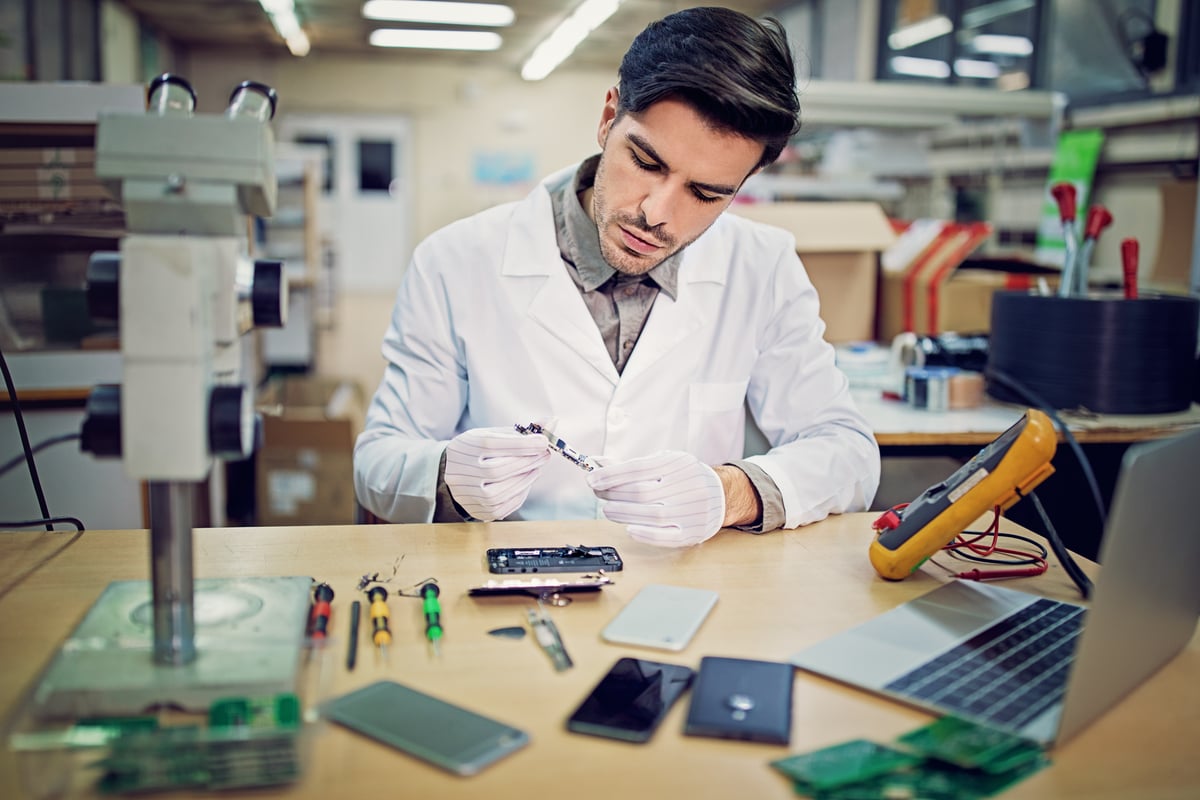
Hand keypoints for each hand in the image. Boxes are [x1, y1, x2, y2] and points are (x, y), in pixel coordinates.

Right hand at [444, 427, 551, 520]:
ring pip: (501, 491)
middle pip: (498, 470)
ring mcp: (468, 494)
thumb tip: (551, 422)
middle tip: (544, 454)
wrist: (450, 471)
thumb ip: (520, 431)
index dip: (521, 444)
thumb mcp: (492, 434)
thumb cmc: (476, 450)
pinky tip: (525, 483)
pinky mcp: (478, 511)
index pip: (492, 445)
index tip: (543, 441)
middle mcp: (463, 473)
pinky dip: (519, 494)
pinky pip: (503, 507)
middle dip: (527, 461)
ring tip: (536, 468)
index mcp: (466, 448)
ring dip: (525, 479)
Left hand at [586, 450, 724, 546]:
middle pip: (642, 492)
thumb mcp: (663, 462)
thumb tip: (597, 464)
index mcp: (678, 464)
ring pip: (651, 515)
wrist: (722, 494)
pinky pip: (666, 536)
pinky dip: (645, 534)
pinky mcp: (693, 531)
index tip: (592, 480)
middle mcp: (687, 486)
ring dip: (623, 514)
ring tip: (609, 510)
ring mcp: (692, 510)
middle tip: (599, 494)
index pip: (638, 469)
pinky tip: (629, 528)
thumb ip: (631, 465)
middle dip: (614, 494)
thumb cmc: (685, 477)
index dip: (611, 475)